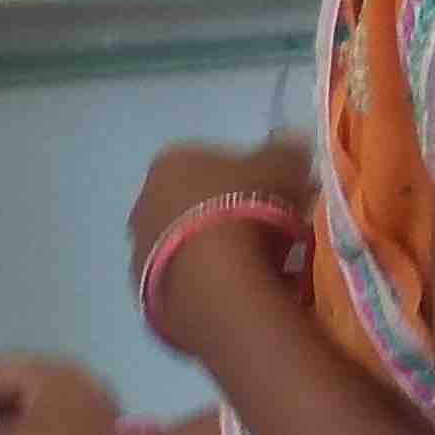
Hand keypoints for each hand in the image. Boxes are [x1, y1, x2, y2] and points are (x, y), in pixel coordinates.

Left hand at [123, 137, 314, 347]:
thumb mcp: (283, 167)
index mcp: (169, 161)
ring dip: (216, 251)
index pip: (210, 160)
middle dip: (228, 214)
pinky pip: (185, 280)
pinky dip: (206, 283)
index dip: (247, 176)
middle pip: (195, 204)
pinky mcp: (145, 291)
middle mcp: (144, 200)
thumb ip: (287, 151)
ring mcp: (140, 249)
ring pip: (188, 243)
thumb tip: (294, 142)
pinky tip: (236, 292)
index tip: (275, 194)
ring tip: (257, 267)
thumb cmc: (246, 211)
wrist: (213, 283)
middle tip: (269, 232)